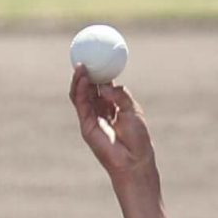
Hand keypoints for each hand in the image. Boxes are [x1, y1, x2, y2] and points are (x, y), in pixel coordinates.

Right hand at [71, 67, 155, 189]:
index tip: (98, 57)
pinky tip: (83, 78)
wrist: (134, 160)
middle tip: (85, 57)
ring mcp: (92, 118)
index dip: (99, 72)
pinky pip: (80, 104)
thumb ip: (119, 94)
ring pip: (80, 95)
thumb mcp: (132, 110)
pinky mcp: (86, 125)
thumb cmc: (138, 138)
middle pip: (89, 88)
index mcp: (113, 106)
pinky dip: (80, 90)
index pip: (102, 86)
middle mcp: (101, 111)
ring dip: (79, 79)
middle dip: (86, 73)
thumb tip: (105, 83)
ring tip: (81, 66)